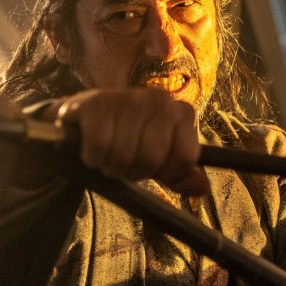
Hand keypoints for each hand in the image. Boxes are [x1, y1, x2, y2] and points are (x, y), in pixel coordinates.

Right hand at [54, 88, 208, 195]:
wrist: (83, 119)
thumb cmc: (127, 139)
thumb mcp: (158, 158)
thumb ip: (180, 174)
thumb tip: (202, 188)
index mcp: (181, 113)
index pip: (185, 157)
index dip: (166, 172)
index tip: (152, 167)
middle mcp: (160, 100)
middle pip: (152, 159)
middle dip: (133, 170)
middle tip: (124, 162)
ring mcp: (129, 98)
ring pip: (124, 155)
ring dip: (111, 166)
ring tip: (108, 154)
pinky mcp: (97, 103)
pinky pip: (99, 147)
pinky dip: (92, 157)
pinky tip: (93, 149)